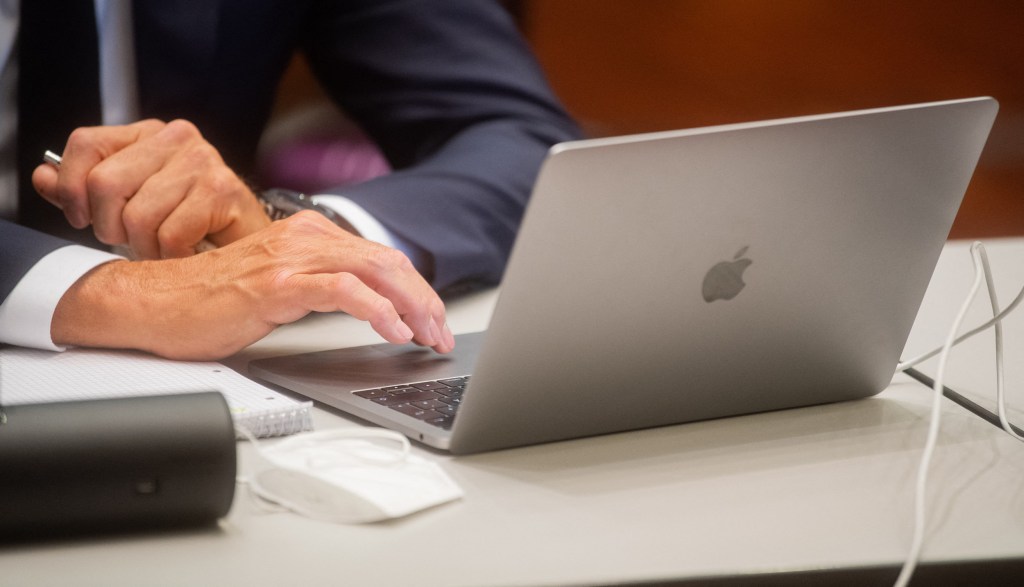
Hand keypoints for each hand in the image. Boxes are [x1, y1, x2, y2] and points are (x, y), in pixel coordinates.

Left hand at [31, 119, 270, 258]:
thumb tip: (43, 178)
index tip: (82, 217)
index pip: (86, 143)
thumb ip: (82, 190)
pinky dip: (173, 256)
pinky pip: (171, 235)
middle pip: (105, 183)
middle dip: (111, 227)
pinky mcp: (223, 190)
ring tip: (163, 248)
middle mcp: (176, 138)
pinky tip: (187, 251)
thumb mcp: (127, 203)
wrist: (247, 244)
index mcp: (148, 134)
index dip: (72, 187)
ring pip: (138, 216)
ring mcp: (203, 161)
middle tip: (131, 240)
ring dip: (146, 248)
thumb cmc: (189, 224)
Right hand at [50, 212, 454, 359]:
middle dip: (424, 301)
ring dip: (411, 307)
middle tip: (441, 334)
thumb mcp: (282, 287)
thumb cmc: (212, 300)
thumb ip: (323, 286)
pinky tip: (392, 330)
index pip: (382, 258)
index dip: (417, 290)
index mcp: (311, 237)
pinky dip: (375, 310)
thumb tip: (371, 309)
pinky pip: (341, 291)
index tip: (434, 321)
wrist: (154, 304)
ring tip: (427, 336)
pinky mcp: (276, 284)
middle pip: (388, 262)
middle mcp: (306, 239)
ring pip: (373, 272)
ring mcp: (291, 259)